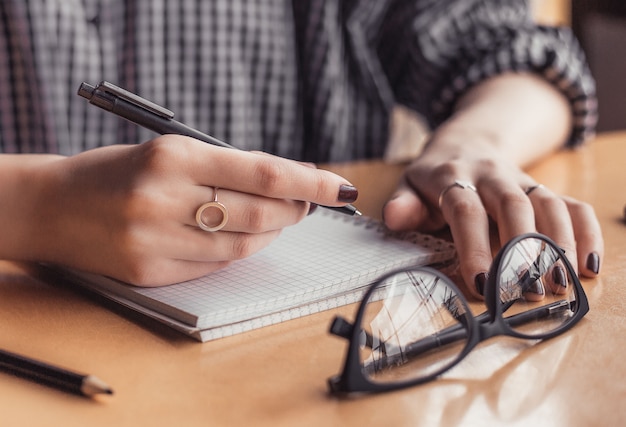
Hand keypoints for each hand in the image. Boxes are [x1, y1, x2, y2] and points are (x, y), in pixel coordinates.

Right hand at [13, 136, 356, 285]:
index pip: (264, 173)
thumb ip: (222, 168)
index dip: (310, 182)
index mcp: (173, 156)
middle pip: (261, 213)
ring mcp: (156, 240)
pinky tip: (245, 239)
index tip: (340, 187)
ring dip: (272, 232)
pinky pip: (214, 265)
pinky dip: (240, 251)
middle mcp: (166, 198)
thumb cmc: (116, 171)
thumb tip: (285, 184)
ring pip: (243, 245)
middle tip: (306, 202)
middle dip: (295, 208)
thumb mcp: (166, 151)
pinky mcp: (150, 272)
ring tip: (280, 217)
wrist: (51, 206)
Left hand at [382, 136, 603, 298]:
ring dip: (558, 245)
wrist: (468, 141)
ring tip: (560, 284)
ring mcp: (522, 181)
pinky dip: (586, 232)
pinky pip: (572, 205)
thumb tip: (394, 217)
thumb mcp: (410, 185)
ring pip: (547, 205)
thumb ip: (404, 204)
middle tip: (528, 289)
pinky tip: (588, 264)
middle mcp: (492, 176)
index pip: (466, 211)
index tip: (481, 284)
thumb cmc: (435, 175)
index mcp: (454, 176)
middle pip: (513, 206)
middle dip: (523, 249)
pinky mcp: (544, 189)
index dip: (474, 246)